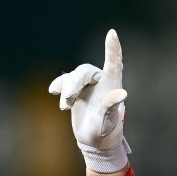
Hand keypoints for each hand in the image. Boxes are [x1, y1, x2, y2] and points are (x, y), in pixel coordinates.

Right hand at [49, 29, 130, 172]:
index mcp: (113, 87)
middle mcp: (102, 83)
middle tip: (67, 99)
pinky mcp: (77, 91)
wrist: (95, 142)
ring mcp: (89, 86)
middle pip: (86, 71)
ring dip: (67, 89)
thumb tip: (122, 93)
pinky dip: (60, 86)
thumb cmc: (106, 133)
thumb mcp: (108, 122)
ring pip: (74, 76)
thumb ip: (112, 107)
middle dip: (74, 83)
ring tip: (65, 106)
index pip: (114, 64)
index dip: (113, 48)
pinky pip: (65, 82)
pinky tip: (54, 92)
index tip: (112, 33)